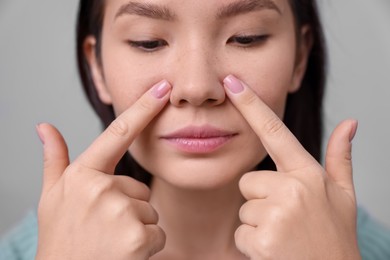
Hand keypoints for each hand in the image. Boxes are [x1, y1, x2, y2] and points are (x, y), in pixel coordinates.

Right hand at [35, 80, 170, 259]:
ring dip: (136, 226)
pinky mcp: (137, 237)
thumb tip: (44, 127)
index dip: (143, 108)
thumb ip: (54, 160)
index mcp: (82, 174)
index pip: (118, 133)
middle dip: (128, 206)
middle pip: (138, 187)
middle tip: (104, 227)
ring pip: (149, 209)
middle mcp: (100, 188)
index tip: (163, 88)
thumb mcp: (52, 197)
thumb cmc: (61, 238)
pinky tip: (123, 254)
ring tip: (111, 241)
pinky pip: (158, 232)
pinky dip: (147, 245)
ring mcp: (119, 212)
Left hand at [224, 75, 360, 258]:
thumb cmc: (335, 236)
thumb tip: (349, 123)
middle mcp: (292, 189)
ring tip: (283, 235)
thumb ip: (341, 158)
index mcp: (308, 174)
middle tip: (285, 218)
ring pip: (245, 207)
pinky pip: (241, 232)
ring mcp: (276, 215)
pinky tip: (275, 249)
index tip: (232, 83)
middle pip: (249, 181)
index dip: (251, 105)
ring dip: (258, 222)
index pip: (275, 131)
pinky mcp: (262, 240)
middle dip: (260, 198)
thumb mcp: (343, 195)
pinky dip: (253, 243)